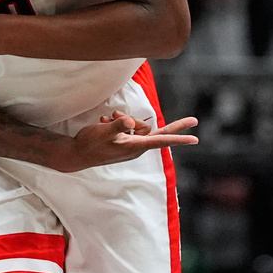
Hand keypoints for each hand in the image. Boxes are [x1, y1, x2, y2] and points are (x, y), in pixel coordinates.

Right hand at [58, 111, 198, 171]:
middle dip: (139, 120)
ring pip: (136, 125)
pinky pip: (127, 127)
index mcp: (135, 147)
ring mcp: (129, 146)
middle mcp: (135, 147)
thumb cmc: (90, 144)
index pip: (162, 141)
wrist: (76, 154)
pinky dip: (117, 123)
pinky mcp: (123, 143)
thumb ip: (117, 125)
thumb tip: (130, 121)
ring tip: (107, 120)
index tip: (195, 138)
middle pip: (149, 128)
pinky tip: (104, 123)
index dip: (179, 138)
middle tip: (174, 119)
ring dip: (123, 118)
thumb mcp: (103, 132)